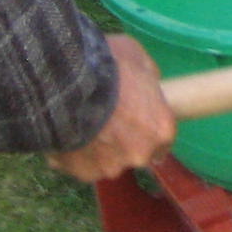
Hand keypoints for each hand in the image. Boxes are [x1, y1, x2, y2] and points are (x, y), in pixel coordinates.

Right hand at [47, 36, 176, 182]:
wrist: (66, 84)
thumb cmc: (110, 67)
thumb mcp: (138, 58)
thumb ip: (149, 78)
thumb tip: (150, 84)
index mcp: (161, 129)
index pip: (164, 139)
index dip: (150, 127)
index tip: (139, 119)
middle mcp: (140, 155)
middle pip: (136, 152)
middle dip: (125, 139)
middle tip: (108, 117)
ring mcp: (110, 167)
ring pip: (108, 159)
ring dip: (100, 146)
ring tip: (83, 122)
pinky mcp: (82, 173)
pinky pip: (82, 164)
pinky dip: (76, 152)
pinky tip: (67, 131)